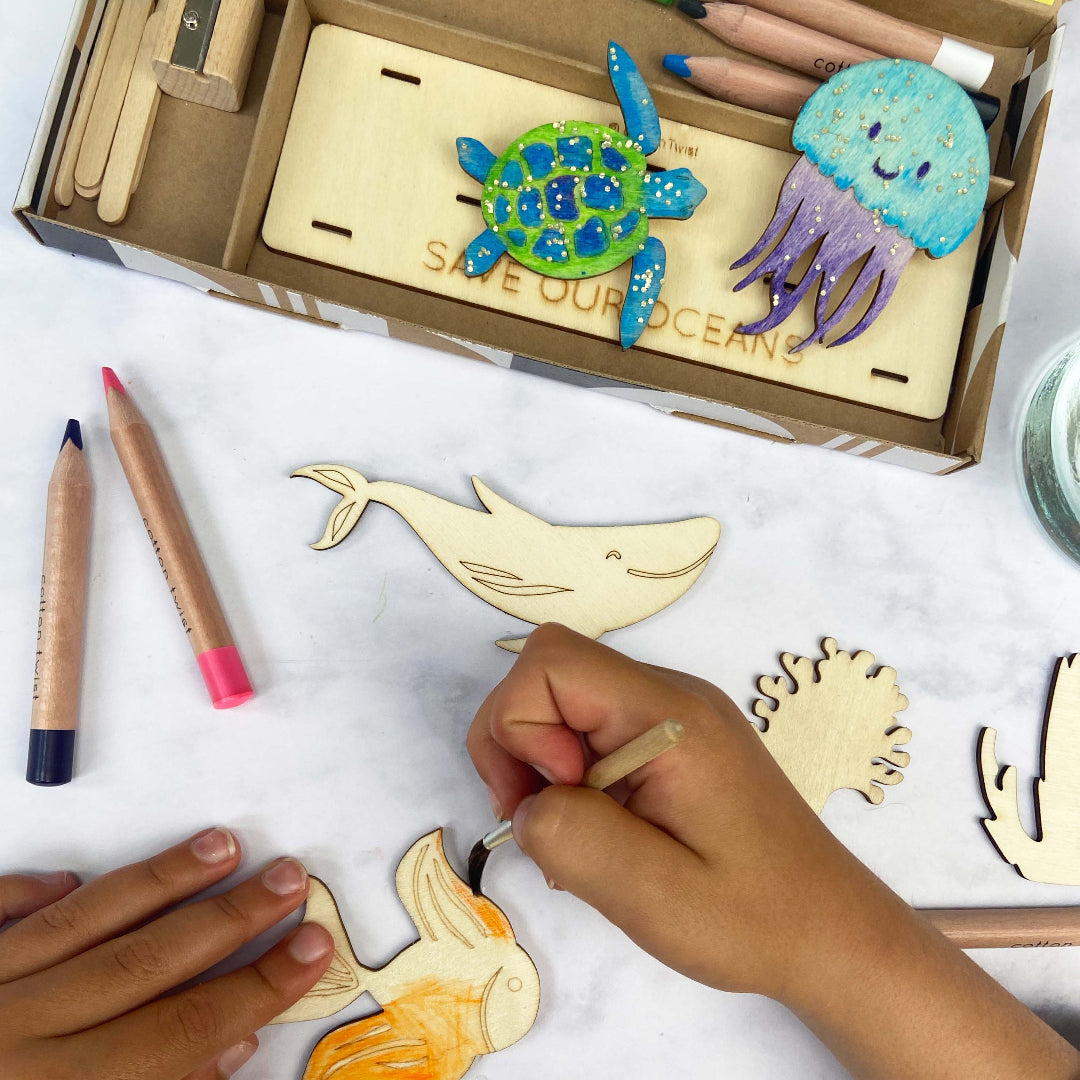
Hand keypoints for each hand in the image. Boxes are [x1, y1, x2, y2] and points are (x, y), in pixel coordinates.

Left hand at [0, 829, 333, 1079]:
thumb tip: (227, 1049)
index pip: (183, 1033)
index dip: (257, 987)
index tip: (313, 946)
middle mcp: (16, 1041)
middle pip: (144, 966)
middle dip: (227, 919)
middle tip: (288, 876)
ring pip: (80, 924)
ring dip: (157, 883)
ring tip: (220, 845)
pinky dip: (27, 896)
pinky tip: (71, 878)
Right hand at [468, 625, 1079, 1079]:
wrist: (833, 931)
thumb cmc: (751, 918)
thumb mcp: (650, 893)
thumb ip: (569, 835)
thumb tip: (527, 803)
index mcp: (670, 716)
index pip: (551, 662)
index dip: (522, 726)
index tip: (552, 799)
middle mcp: (673, 695)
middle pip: (553, 673)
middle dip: (521, 744)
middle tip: (547, 823)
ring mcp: (678, 713)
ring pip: (570, 702)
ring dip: (548, 766)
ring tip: (580, 840)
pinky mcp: (679, 739)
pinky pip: (599, 730)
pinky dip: (576, 776)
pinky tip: (604, 833)